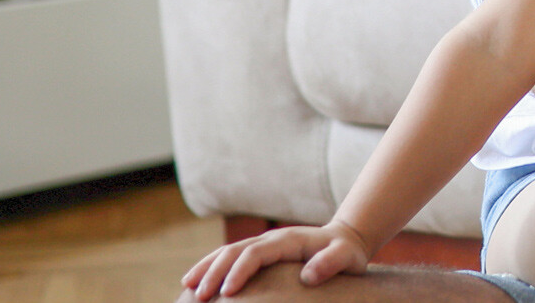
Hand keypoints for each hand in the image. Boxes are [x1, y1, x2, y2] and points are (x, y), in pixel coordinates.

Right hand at [182, 220, 373, 299]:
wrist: (346, 239)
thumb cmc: (346, 252)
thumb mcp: (347, 256)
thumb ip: (331, 263)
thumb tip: (308, 276)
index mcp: (287, 240)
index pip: (255, 254)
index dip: (239, 271)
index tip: (227, 292)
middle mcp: (271, 239)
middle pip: (234, 251)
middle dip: (214, 272)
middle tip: (199, 296)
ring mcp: (264, 244)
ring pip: (227, 252)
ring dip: (207, 268)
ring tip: (188, 287)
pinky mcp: (261, 252)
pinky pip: (232, 258)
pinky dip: (213, 267)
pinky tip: (200, 282)